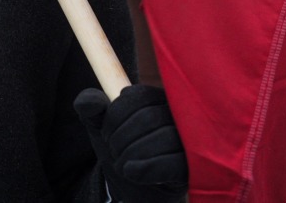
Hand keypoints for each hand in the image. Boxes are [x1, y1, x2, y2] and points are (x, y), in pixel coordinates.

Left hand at [74, 85, 187, 202]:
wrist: (135, 190)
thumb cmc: (123, 152)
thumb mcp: (101, 127)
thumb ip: (91, 107)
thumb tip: (93, 101)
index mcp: (160, 101)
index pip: (140, 95)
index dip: (115, 114)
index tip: (106, 132)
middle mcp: (181, 118)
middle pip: (150, 117)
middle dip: (120, 137)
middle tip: (113, 151)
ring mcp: (191, 143)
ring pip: (164, 137)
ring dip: (131, 154)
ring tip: (122, 164)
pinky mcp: (194, 168)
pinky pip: (174, 163)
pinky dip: (146, 168)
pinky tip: (131, 172)